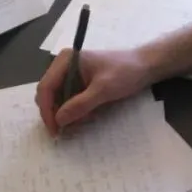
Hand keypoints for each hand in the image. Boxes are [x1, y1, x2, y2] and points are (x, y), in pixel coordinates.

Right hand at [35, 48, 153, 135]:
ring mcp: (72, 75)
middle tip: (68, 130)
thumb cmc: (125, 72)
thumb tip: (58, 120)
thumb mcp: (103, 89)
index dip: (47, 110)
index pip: (45, 87)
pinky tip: (90, 114)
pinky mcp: (80, 84)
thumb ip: (80, 104)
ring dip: (69, 114)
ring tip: (87, 118)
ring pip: (59, 100)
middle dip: (57, 113)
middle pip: (49, 95)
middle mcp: (64, 66)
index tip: (54, 130)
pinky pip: (70, 101)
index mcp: (65, 60)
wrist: (146, 66)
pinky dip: (77, 111)